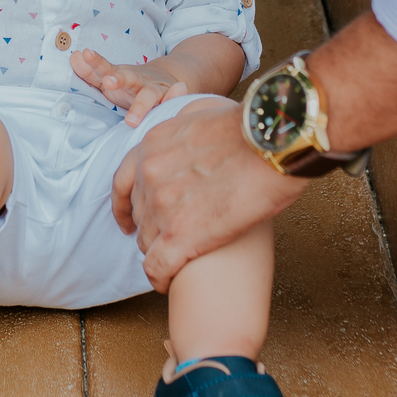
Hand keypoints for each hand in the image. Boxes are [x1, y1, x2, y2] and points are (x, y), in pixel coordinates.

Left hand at [70, 47, 186, 125]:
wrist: (167, 79)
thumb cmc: (131, 85)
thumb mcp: (111, 77)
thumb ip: (91, 72)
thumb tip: (74, 57)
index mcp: (121, 76)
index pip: (107, 68)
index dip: (96, 62)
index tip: (86, 54)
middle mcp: (139, 81)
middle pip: (129, 78)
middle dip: (119, 79)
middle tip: (109, 82)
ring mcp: (156, 90)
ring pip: (150, 95)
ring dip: (141, 105)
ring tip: (131, 120)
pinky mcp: (171, 100)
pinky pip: (175, 101)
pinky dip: (178, 97)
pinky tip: (180, 93)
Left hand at [111, 99, 307, 290]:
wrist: (274, 144)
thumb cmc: (252, 129)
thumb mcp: (204, 112)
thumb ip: (185, 121)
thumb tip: (186, 120)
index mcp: (153, 145)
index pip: (122, 183)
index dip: (124, 206)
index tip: (128, 222)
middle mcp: (150, 175)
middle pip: (138, 215)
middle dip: (150, 229)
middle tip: (167, 240)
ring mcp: (163, 206)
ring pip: (147, 243)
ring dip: (160, 253)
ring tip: (177, 262)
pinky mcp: (181, 236)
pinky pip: (157, 268)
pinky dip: (161, 279)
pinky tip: (170, 283)